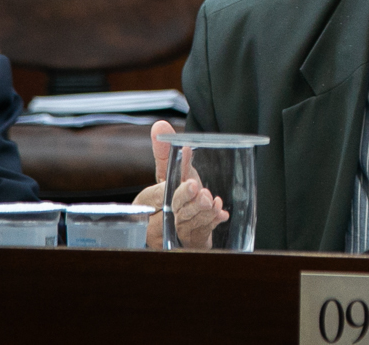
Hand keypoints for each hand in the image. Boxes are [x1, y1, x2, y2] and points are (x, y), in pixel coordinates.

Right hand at [132, 120, 229, 248]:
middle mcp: (158, 223)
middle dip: (188, 203)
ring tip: (212, 202)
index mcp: (147, 203)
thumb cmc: (174, 195)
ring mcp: (175, 235)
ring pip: (189, 225)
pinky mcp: (192, 243)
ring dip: (202, 213)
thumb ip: (165, 152)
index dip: (175, 189)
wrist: (181, 224)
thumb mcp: (169, 173)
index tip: (190, 180)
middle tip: (201, 191)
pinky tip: (221, 214)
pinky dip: (212, 223)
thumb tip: (160, 125)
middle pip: (173, 214)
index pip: (158, 196)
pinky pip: (202, 235)